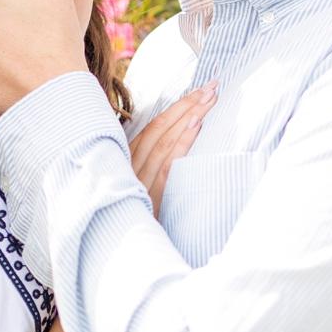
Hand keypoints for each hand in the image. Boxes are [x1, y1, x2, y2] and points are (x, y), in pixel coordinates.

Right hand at [128, 83, 215, 218]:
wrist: (120, 244)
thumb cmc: (133, 215)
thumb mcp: (135, 187)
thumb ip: (147, 166)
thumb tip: (175, 140)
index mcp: (125, 161)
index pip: (152, 128)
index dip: (175, 108)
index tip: (198, 91)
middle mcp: (129, 167)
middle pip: (159, 129)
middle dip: (186, 104)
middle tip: (211, 87)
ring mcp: (138, 181)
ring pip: (165, 141)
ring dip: (188, 116)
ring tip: (209, 99)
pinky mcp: (150, 197)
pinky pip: (168, 164)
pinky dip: (182, 143)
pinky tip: (195, 125)